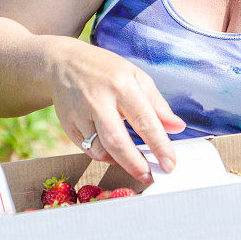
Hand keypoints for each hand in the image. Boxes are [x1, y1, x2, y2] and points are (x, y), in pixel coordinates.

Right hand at [48, 38, 185, 183]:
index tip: (170, 163)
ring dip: (121, 163)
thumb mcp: (136, 77)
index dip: (159, 146)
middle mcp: (99, 100)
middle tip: (150, 176)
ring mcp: (80, 114)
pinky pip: (88, 150)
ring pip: (100, 150)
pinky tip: (116, 155)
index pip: (145, 121)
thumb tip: (177, 127)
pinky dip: (105, 157)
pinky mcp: (68, 125)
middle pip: (118, 141)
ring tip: (136, 165)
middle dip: (136, 164)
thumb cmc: (106, 70)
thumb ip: (157, 104)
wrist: (63, 64)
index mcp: (122, 85)